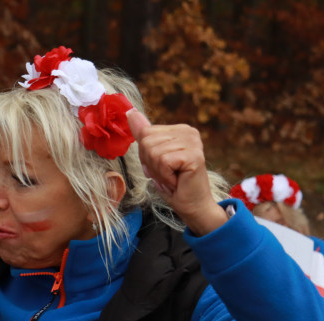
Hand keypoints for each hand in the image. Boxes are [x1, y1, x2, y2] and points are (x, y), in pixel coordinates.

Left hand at [126, 108, 227, 235]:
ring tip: (173, 177)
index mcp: (179, 129)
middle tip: (167, 174)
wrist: (191, 204)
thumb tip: (130, 111)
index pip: (145, 134)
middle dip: (151, 164)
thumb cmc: (173, 184)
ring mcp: (193, 142)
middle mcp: (188, 131)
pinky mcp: (193, 155)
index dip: (146, 156)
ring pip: (153, 152)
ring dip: (158, 172)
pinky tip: (177, 180)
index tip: (161, 167)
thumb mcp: (153, 157)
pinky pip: (163, 161)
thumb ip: (143, 134)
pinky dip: (165, 176)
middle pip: (147, 142)